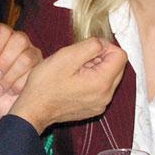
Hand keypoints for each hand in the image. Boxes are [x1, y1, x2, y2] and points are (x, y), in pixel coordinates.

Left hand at [0, 23, 42, 131]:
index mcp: (2, 36)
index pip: (4, 30)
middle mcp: (20, 42)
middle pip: (19, 40)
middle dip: (3, 62)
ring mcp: (32, 56)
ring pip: (26, 59)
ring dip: (8, 77)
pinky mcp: (39, 71)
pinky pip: (32, 75)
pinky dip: (16, 86)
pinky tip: (10, 90)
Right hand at [9, 38, 126, 133]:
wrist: (33, 110)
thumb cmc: (46, 84)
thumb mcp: (66, 56)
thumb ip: (91, 46)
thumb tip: (103, 43)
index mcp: (102, 82)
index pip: (120, 55)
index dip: (105, 46)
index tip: (87, 49)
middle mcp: (106, 96)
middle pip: (117, 66)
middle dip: (101, 57)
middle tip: (79, 59)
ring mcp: (100, 104)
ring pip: (109, 77)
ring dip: (96, 68)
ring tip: (75, 70)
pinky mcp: (94, 108)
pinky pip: (101, 88)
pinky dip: (92, 80)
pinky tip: (74, 81)